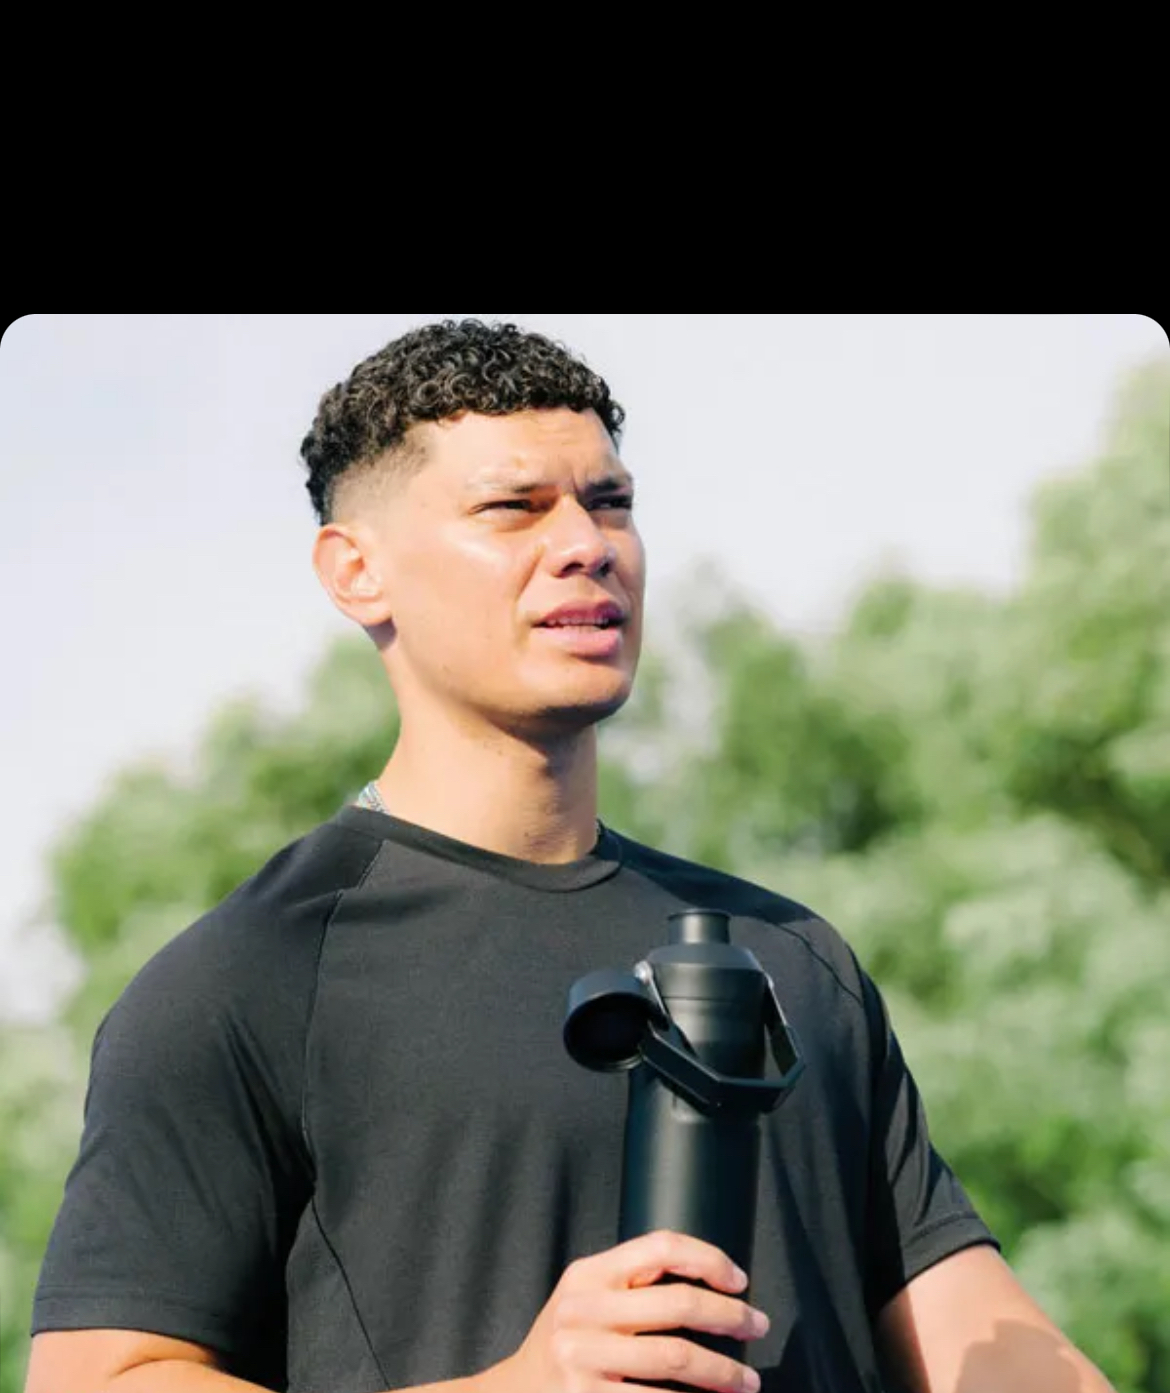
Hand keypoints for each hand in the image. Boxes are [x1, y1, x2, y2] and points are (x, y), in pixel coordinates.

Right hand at [499, 1229, 767, 1391]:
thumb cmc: (567, 1344)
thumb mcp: (585, 1298)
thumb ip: (630, 1285)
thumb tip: (710, 1285)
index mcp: (587, 1274)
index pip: (659, 1246)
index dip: (708, 1259)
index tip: (739, 1281)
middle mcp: (582, 1312)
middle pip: (677, 1305)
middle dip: (730, 1317)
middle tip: (758, 1327)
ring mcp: (582, 1359)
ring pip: (676, 1358)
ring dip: (724, 1372)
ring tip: (747, 1381)